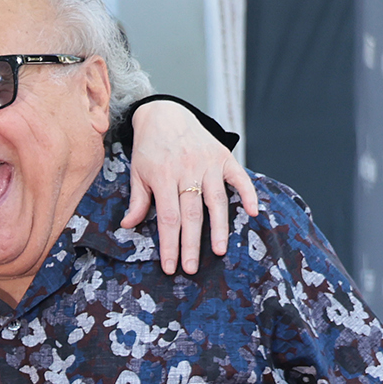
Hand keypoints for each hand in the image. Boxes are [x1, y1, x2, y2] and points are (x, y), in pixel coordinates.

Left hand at [123, 101, 258, 274]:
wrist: (165, 114)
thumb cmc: (149, 148)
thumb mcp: (137, 172)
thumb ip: (137, 200)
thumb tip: (128, 226)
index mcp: (162, 177)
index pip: (167, 218)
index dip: (169, 244)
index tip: (171, 266)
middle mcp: (186, 171)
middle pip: (191, 214)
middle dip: (191, 244)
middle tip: (193, 268)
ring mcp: (208, 164)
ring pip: (216, 201)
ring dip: (219, 228)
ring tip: (219, 251)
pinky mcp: (224, 157)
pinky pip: (239, 178)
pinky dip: (248, 194)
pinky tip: (254, 212)